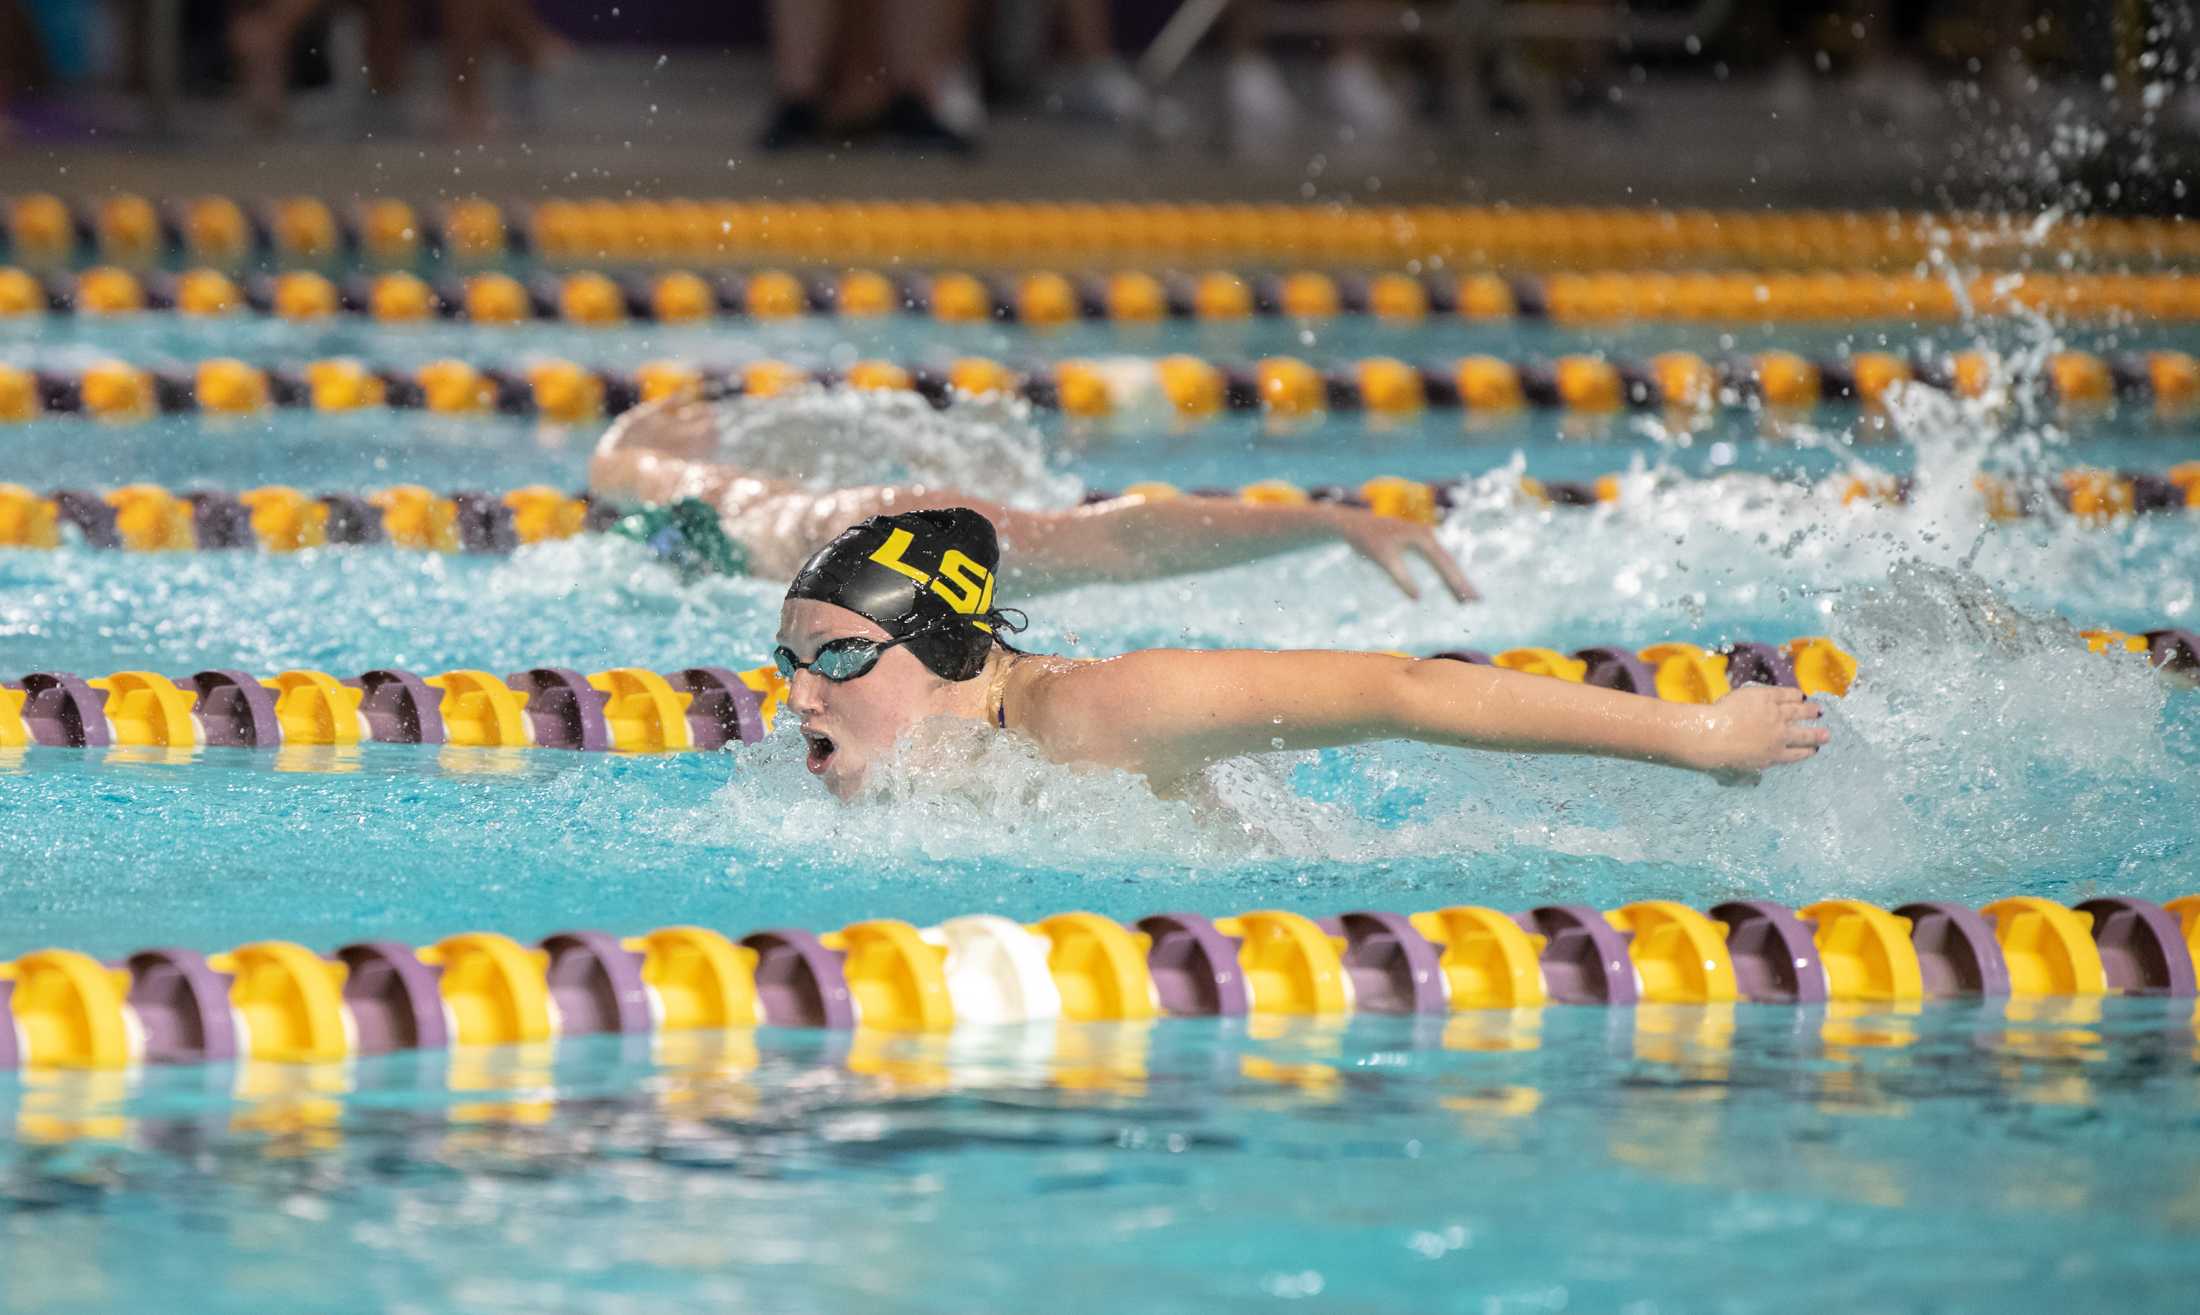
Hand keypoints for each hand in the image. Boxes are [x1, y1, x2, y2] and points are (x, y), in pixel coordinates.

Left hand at [1330, 508, 1478, 601]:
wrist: (1353, 523)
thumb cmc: (1367, 540)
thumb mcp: (1383, 559)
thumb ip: (1400, 577)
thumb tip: (1418, 598)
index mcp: (1421, 537)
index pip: (1444, 564)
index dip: (1457, 582)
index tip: (1469, 598)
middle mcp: (1426, 535)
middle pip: (1449, 562)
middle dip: (1462, 582)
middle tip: (1478, 601)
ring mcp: (1423, 538)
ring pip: (1444, 562)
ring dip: (1455, 580)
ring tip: (1468, 598)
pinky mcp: (1417, 542)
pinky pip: (1436, 561)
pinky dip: (1445, 574)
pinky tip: (1450, 586)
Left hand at [1687, 685, 1828, 775]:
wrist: (1714, 735)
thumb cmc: (1722, 756)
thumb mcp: (1742, 770)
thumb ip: (1755, 768)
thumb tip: (1760, 773)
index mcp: (1773, 755)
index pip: (1795, 754)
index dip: (1806, 751)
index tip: (1814, 750)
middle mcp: (1780, 735)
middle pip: (1803, 734)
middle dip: (1817, 734)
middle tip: (1827, 734)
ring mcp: (1776, 715)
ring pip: (1799, 711)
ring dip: (1810, 711)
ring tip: (1819, 710)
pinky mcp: (1767, 697)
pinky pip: (1786, 694)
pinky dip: (1795, 695)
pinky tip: (1800, 695)